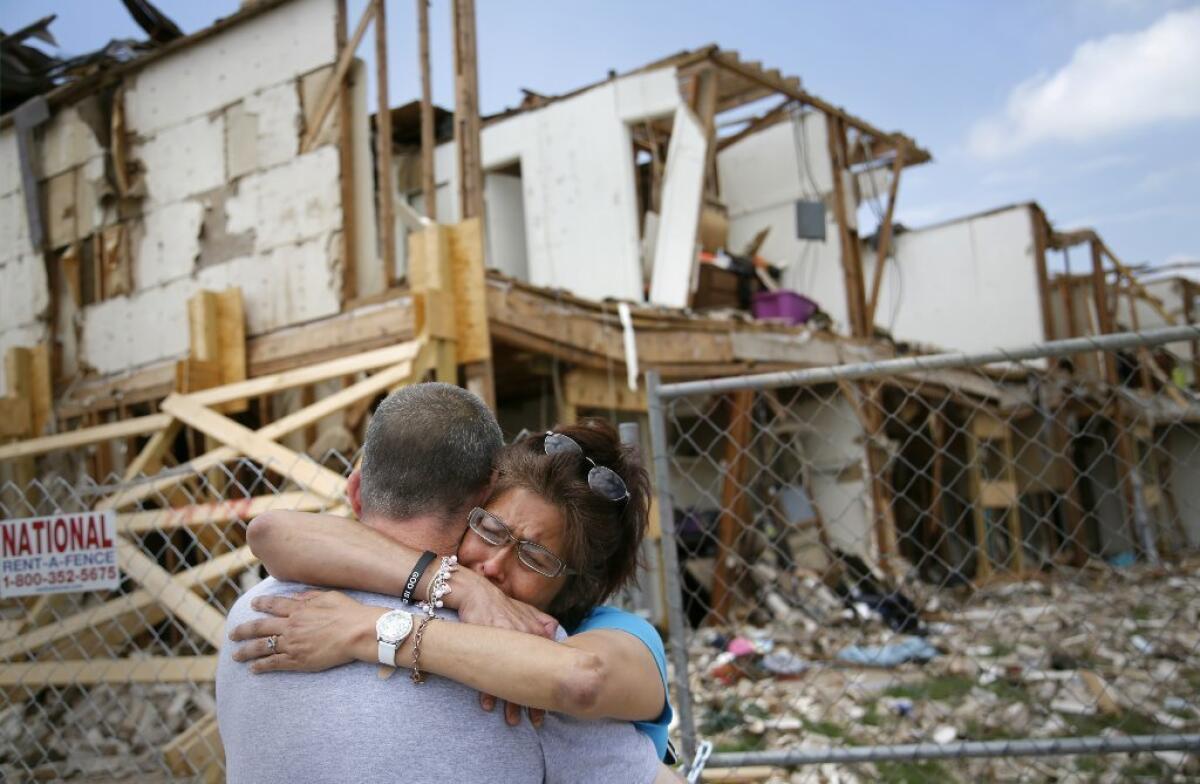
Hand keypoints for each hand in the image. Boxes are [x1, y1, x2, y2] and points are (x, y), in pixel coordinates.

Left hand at [229, 590, 379, 672]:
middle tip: (232, 634)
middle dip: (243, 630)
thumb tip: (297, 595)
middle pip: (259, 627)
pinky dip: (261, 666)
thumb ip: (311, 595)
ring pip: (261, 647)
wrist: (357, 632)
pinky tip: (253, 669)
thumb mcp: (329, 596)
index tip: (253, 604)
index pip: (273, 605)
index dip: (261, 604)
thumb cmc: (349, 612)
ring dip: (246, 651)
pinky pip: (274, 663)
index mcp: (298, 608)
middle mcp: (291, 625)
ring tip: (235, 655)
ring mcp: (292, 643)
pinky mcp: (298, 660)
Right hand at [449, 570, 554, 727]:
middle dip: (534, 703)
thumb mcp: (528, 610)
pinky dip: (488, 691)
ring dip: (511, 704)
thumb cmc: (501, 605)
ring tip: (512, 720)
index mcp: (537, 633)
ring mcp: (505, 644)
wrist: (476, 593)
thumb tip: (558, 634)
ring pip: (512, 681)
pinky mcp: (485, 645)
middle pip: (534, 678)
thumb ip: (544, 623)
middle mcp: (525, 639)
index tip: (552, 705)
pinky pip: (488, 675)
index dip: (551, 688)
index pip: (549, 665)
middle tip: (536, 721)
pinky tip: (488, 704)